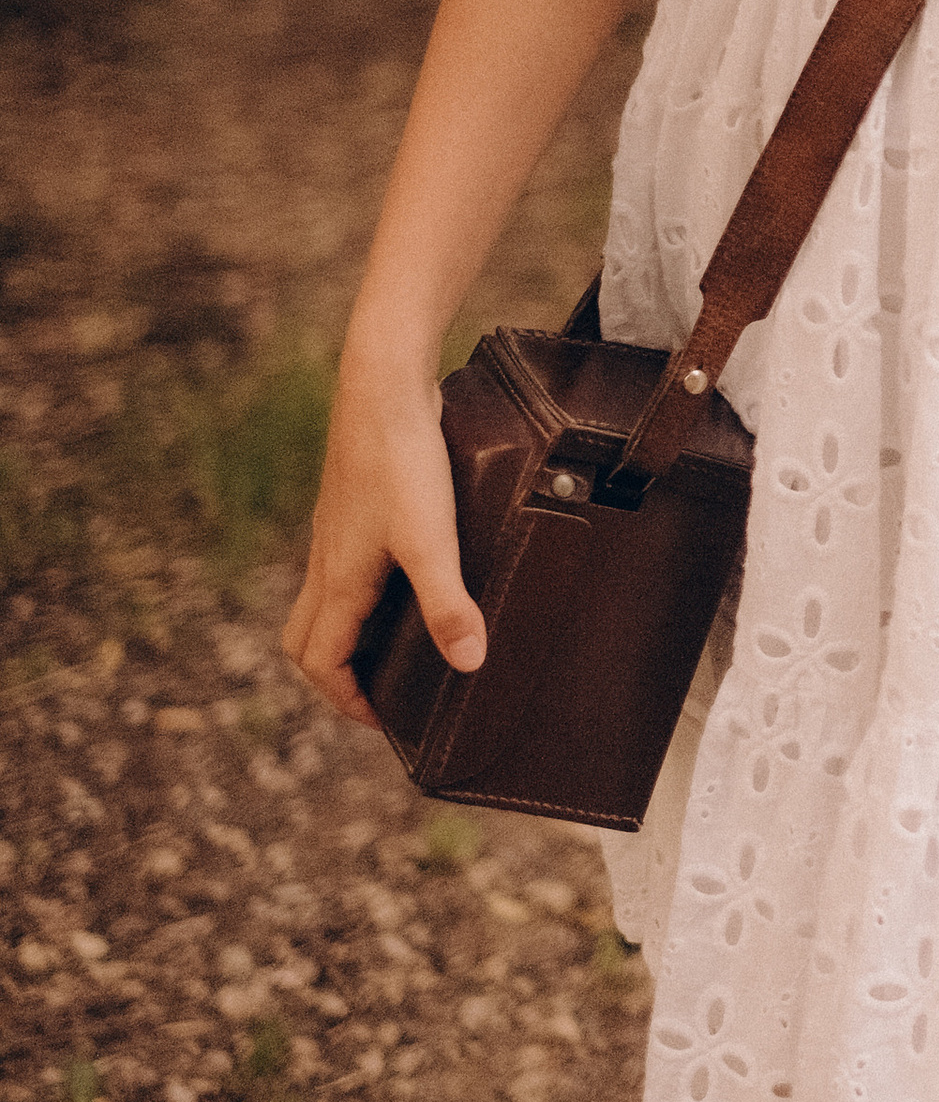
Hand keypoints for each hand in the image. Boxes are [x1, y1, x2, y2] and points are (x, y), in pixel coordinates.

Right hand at [280, 341, 483, 725]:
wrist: (382, 382)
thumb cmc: (402, 460)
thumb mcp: (432, 540)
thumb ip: (447, 604)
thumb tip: (469, 664)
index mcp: (339, 581)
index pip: (320, 663)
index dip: (347, 701)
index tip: (386, 719)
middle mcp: (327, 560)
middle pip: (307, 638)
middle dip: (336, 675)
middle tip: (383, 688)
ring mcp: (336, 531)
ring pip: (322, 600)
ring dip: (350, 630)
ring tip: (401, 638)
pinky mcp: (353, 504)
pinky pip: (343, 566)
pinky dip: (363, 589)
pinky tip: (408, 572)